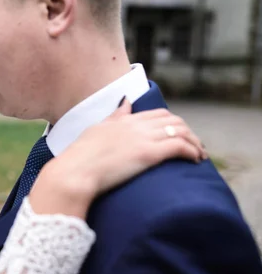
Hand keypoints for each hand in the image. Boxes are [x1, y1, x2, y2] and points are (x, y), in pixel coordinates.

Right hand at [29, 100, 206, 216]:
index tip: (178, 136)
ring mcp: (142, 138)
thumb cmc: (78, 159)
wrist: (74, 173)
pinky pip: (179, 146)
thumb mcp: (96, 130)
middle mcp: (134, 125)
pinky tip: (195, 160)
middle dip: (187, 132)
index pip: (156, 114)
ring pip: (180, 131)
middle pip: (172, 121)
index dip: (172, 124)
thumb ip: (113, 117)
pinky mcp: (148, 153)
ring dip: (194, 142)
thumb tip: (125, 101)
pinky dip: (191, 151)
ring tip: (199, 155)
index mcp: (121, 121)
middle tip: (193, 147)